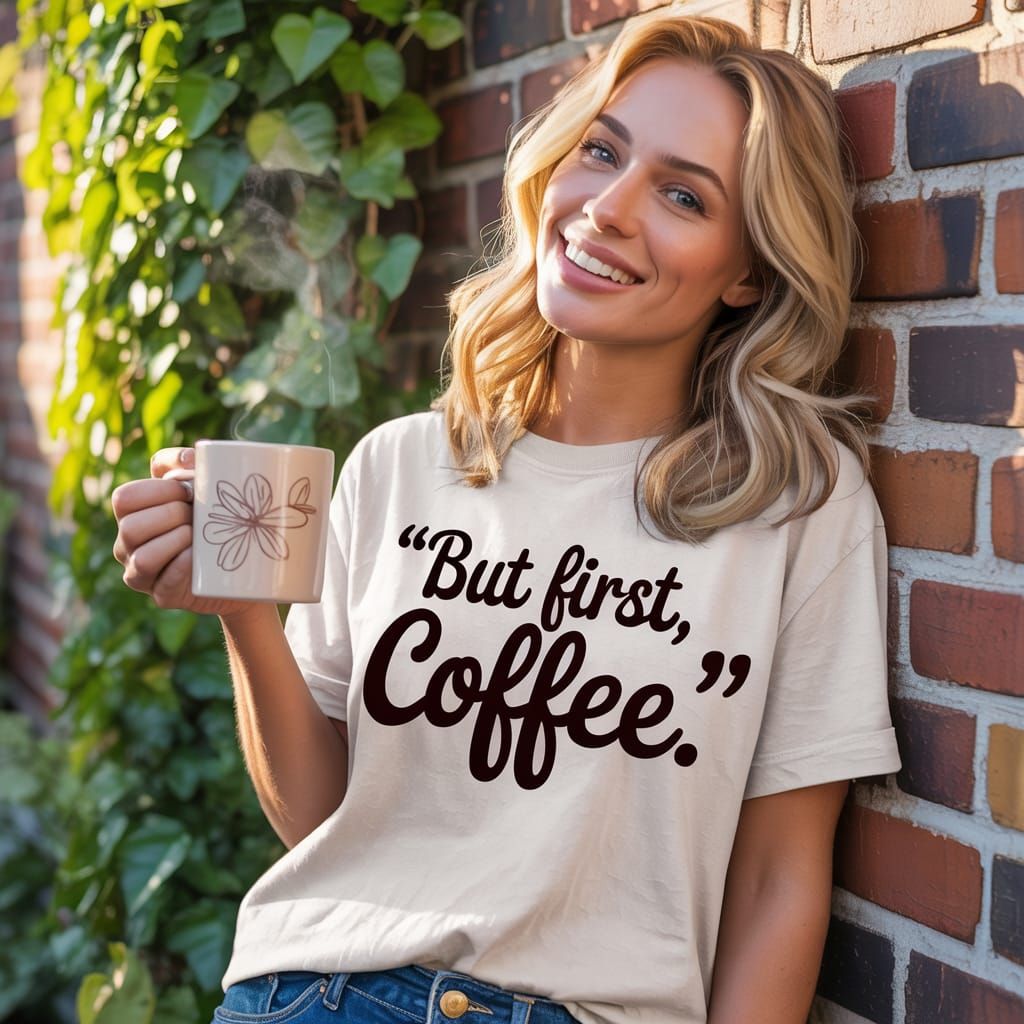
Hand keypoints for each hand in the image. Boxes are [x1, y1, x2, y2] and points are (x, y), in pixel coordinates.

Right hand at [112, 447, 264, 619]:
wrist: (246, 565)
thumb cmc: (217, 518)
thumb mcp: (203, 485)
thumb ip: (188, 463)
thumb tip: (189, 457)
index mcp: (133, 514)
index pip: (124, 498)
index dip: (157, 491)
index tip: (189, 491)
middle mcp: (128, 545)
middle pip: (130, 528)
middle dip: (170, 516)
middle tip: (196, 516)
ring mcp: (142, 574)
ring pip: (141, 558)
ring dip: (174, 541)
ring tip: (198, 536)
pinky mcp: (163, 596)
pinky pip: (162, 584)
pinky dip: (182, 567)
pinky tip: (197, 557)